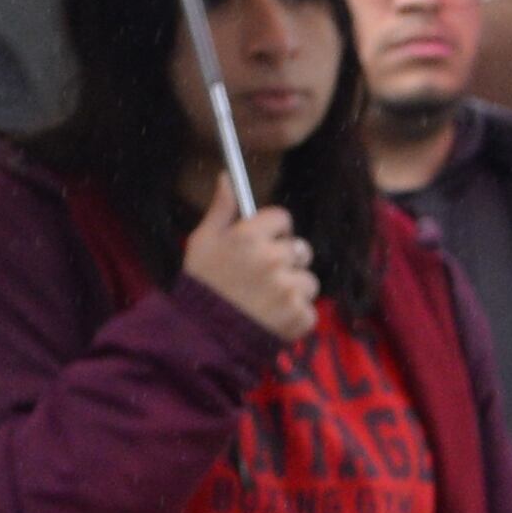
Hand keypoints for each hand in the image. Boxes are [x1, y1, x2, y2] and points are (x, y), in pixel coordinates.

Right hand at [183, 182, 318, 343]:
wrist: (203, 335)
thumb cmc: (201, 284)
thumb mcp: (202, 241)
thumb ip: (221, 209)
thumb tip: (228, 177)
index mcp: (249, 236)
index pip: (282, 218)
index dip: (273, 230)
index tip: (263, 242)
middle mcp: (272, 259)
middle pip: (300, 248)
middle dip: (286, 260)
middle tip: (263, 277)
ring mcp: (288, 288)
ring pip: (308, 279)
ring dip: (293, 289)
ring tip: (266, 300)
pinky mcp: (299, 315)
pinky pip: (309, 308)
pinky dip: (296, 315)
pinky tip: (273, 317)